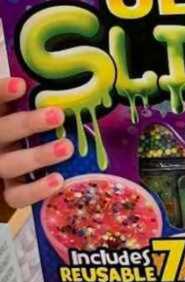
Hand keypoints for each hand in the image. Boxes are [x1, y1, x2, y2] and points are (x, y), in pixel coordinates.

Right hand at [0, 77, 73, 211]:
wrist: (25, 170)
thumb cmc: (39, 131)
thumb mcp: (36, 115)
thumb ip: (46, 106)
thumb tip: (80, 94)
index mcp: (2, 116)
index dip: (3, 92)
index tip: (21, 85)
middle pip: (2, 132)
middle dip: (28, 124)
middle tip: (58, 115)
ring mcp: (1, 167)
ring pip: (9, 164)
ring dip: (38, 156)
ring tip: (67, 148)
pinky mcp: (9, 192)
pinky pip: (16, 195)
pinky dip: (36, 189)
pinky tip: (57, 180)